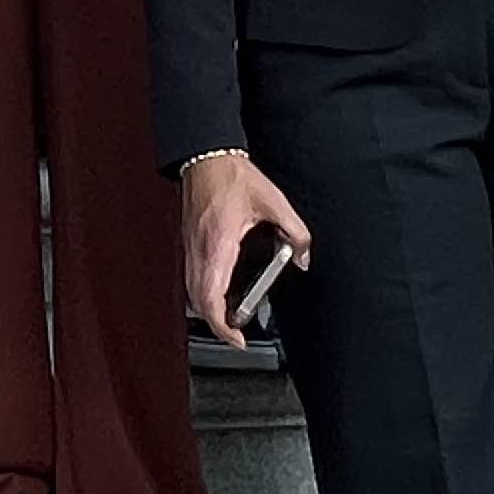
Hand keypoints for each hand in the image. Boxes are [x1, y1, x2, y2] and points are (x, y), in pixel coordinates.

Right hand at [177, 149, 313, 344]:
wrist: (206, 155)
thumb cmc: (231, 175)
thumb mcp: (273, 201)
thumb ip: (295, 231)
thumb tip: (304, 256)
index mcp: (218, 243)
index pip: (211, 297)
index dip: (222, 326)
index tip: (238, 338)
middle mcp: (199, 249)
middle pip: (198, 302)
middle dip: (216, 325)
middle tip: (238, 334)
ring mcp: (190, 246)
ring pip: (191, 292)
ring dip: (208, 310)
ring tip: (231, 319)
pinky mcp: (189, 241)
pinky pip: (192, 277)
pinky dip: (203, 293)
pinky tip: (220, 292)